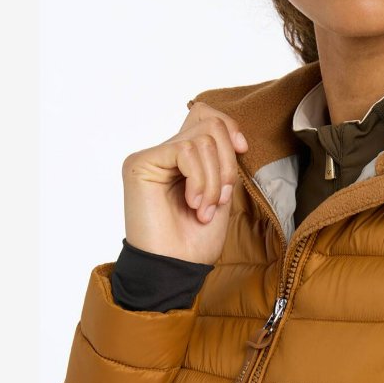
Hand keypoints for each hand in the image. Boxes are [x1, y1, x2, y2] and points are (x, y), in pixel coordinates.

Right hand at [120, 101, 248, 264]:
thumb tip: (232, 135)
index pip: (205, 114)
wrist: (176, 268)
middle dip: (227, 163)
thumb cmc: (197, 240)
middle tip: (221, 199)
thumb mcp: (221, 194)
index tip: (242, 149)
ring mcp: (151, 157)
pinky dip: (200, 180)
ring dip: (214, 181)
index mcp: (184, 159)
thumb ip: (222, 162)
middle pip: (209, 124)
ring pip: (202, 140)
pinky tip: (194, 204)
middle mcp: (165, 153)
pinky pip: (185, 151)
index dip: (229, 125)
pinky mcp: (140, 163)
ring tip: (205, 210)